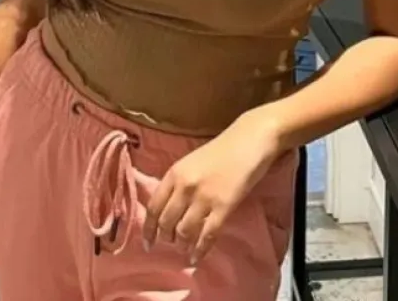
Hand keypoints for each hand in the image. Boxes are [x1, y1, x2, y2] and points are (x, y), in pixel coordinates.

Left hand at [143, 109, 280, 263]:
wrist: (250, 139)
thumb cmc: (221, 149)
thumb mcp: (190, 162)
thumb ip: (177, 183)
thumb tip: (167, 209)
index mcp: (175, 173)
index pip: (154, 207)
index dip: (148, 229)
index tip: (147, 243)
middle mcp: (185, 186)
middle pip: (167, 222)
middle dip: (165, 238)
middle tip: (170, 244)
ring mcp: (204, 198)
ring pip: (184, 232)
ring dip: (182, 245)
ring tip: (184, 249)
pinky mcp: (224, 207)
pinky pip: (207, 235)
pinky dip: (200, 250)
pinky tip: (196, 257)